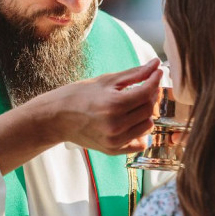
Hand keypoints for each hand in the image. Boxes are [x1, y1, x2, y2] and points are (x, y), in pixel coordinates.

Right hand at [0, 58, 161, 173]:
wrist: (57, 117)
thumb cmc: (79, 95)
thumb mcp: (107, 80)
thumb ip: (135, 74)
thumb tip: (157, 65)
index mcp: (114, 104)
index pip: (147, 92)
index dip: (155, 80)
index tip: (157, 73)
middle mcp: (116, 125)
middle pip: (149, 109)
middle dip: (150, 96)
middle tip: (144, 87)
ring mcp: (115, 140)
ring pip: (147, 126)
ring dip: (145, 114)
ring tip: (133, 104)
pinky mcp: (113, 150)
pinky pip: (139, 143)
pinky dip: (139, 132)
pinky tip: (130, 121)